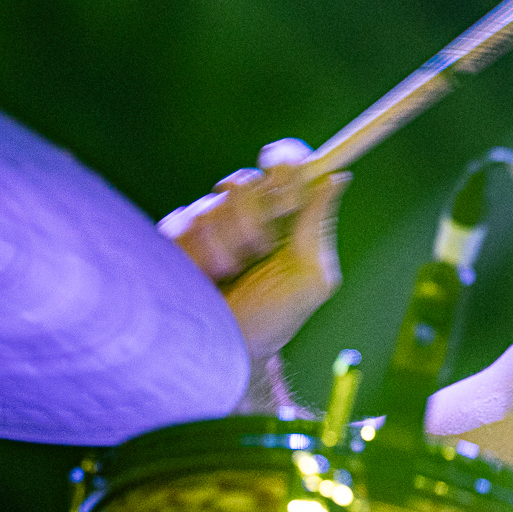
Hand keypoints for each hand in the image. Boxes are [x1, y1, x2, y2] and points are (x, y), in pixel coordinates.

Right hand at [159, 138, 349, 362]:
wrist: (225, 353)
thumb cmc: (274, 320)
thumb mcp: (309, 279)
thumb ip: (318, 228)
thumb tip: (336, 178)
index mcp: (287, 219)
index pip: (287, 168)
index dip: (285, 158)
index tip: (280, 166)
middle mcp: (248, 216)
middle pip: (246, 181)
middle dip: (253, 217)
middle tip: (258, 249)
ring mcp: (210, 226)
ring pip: (212, 205)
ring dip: (225, 245)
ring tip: (229, 276)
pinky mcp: (176, 239)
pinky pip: (182, 224)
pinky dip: (197, 254)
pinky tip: (203, 277)